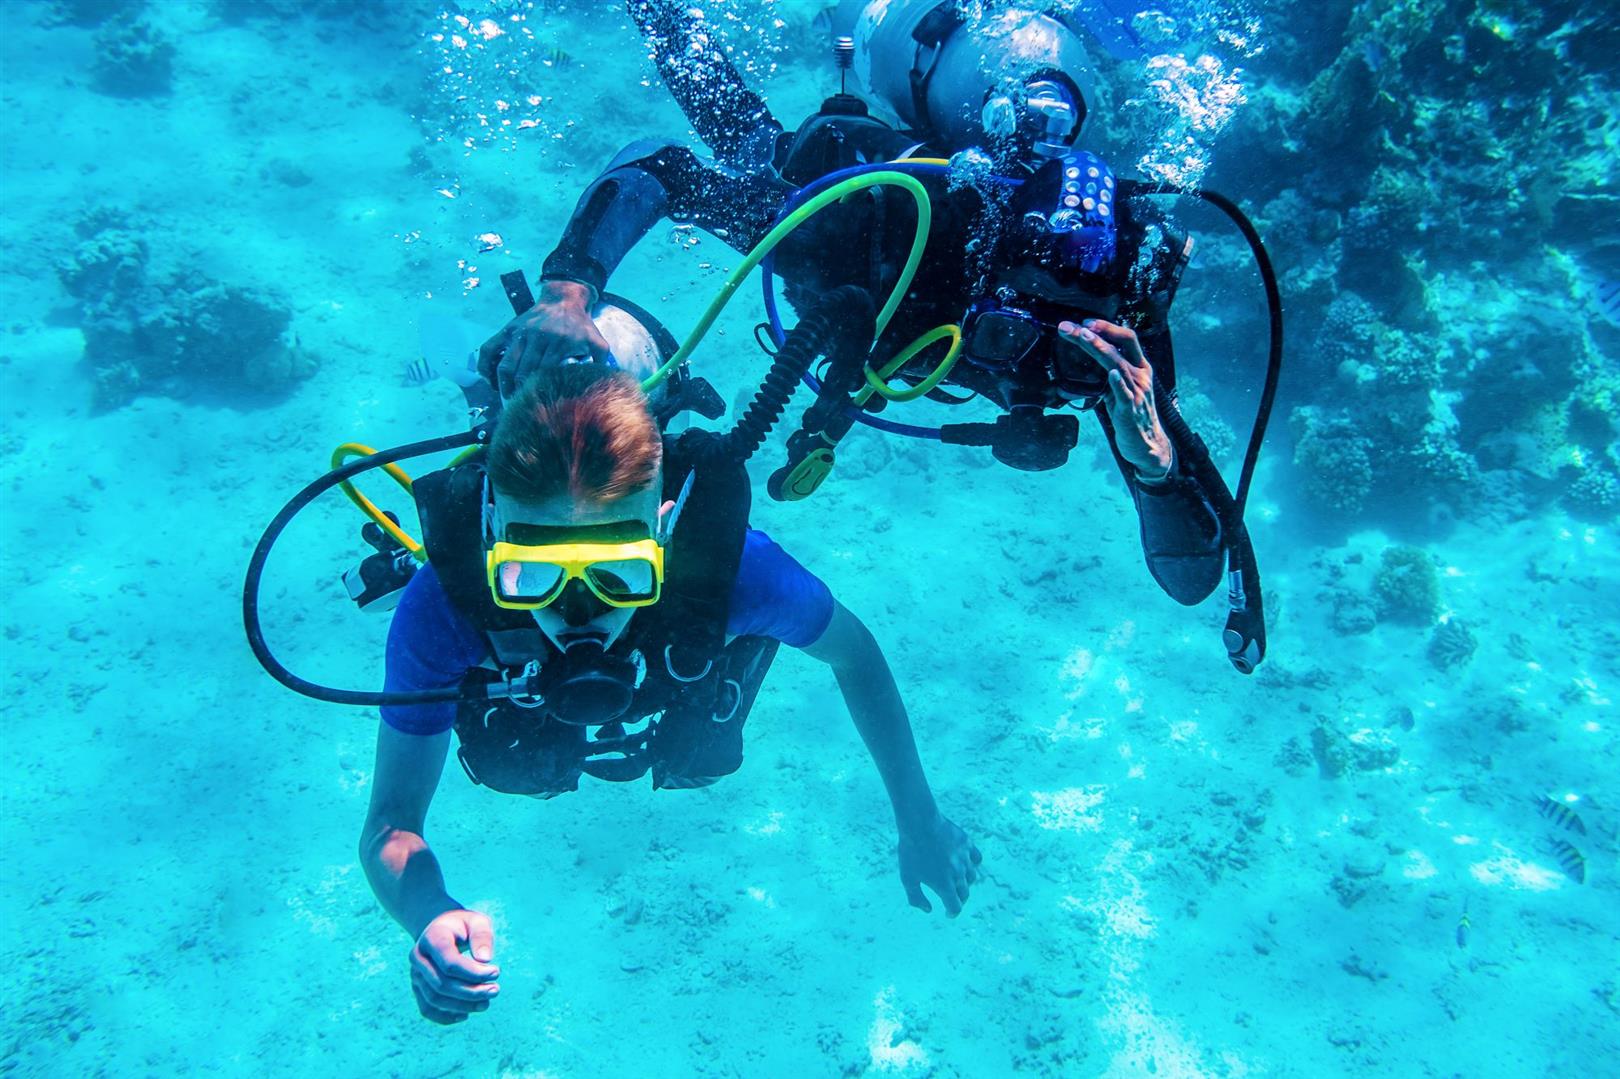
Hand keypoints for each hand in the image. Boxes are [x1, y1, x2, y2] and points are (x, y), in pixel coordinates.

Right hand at [409, 908, 499, 1023]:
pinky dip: (445, 1016)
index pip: (450, 963)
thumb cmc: (463, 926)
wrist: (441, 929)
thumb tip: (485, 960)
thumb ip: (482, 936)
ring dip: (462, 1005)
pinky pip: (427, 1009)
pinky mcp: (417, 988)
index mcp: (432, 938)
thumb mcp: (477, 921)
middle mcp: (418, 957)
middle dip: (471, 991)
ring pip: (434, 999)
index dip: (474, 972)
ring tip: (486, 1003)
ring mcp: (415, 974)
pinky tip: (466, 1014)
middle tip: (495, 990)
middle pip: (442, 983)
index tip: (496, 972)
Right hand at [478, 279, 610, 400]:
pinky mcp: (508, 329)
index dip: (539, 390)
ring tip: (507, 397)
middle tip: (521, 407)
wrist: (564, 298)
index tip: (539, 405)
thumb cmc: (580, 324)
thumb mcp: (597, 341)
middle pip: (523, 372)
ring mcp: (520, 334)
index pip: (545, 373)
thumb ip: (601, 362)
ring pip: (506, 365)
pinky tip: (488, 379)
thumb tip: (600, 385)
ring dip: (503, 384)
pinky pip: (489, 348)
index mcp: (558, 343)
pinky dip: (484, 365)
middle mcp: (536, 338)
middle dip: (520, 392)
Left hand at [898, 813, 980, 916]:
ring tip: (955, 880)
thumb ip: (916, 898)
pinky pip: (976, 858)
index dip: (952, 913)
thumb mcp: (907, 878)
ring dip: (964, 882)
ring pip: (971, 877)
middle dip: (958, 899)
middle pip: (964, 894)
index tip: (948, 913)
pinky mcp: (967, 844)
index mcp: (944, 885)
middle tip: (951, 897)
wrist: (919, 823)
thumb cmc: (911, 852)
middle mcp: (958, 875)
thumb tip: (928, 910)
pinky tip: (965, 863)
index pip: (955, 907)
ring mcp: (965, 859)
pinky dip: (973, 864)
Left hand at [1058, 319, 1174, 481]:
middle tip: (1071, 327)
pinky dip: (1117, 382)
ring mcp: (1137, 391)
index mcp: (1140, 368)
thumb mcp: (1120, 391)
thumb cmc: (1131, 417)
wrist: (1147, 445)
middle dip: (1096, 333)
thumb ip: (1107, 377)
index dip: (1107, 328)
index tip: (1085, 323)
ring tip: (1083, 337)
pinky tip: (1111, 373)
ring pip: (1118, 364)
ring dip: (1099, 348)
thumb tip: (1085, 365)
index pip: (1127, 339)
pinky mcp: (1131, 409)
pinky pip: (1124, 393)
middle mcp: (1141, 376)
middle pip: (1120, 346)